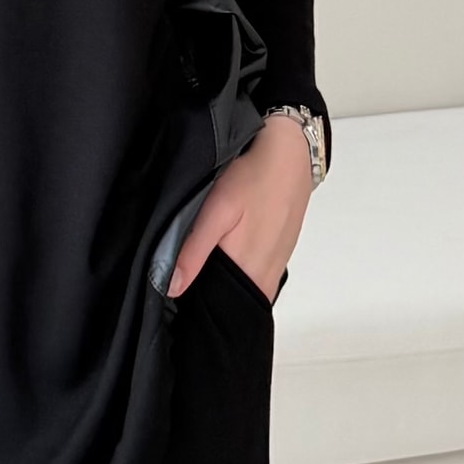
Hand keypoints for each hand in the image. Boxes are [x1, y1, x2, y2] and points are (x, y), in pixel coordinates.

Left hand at [166, 112, 314, 300]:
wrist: (291, 155)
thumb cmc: (255, 176)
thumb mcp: (216, 210)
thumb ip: (194, 250)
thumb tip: (172, 287)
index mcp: (248, 270)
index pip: (218, 309)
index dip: (195, 308)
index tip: (176, 300)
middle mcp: (266, 276)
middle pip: (231, 304)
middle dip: (207, 299)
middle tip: (185, 281)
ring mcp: (276, 267)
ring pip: (244, 293)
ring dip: (224, 288)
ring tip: (203, 269)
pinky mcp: (279, 256)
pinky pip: (256, 279)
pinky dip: (239, 276)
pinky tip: (226, 257)